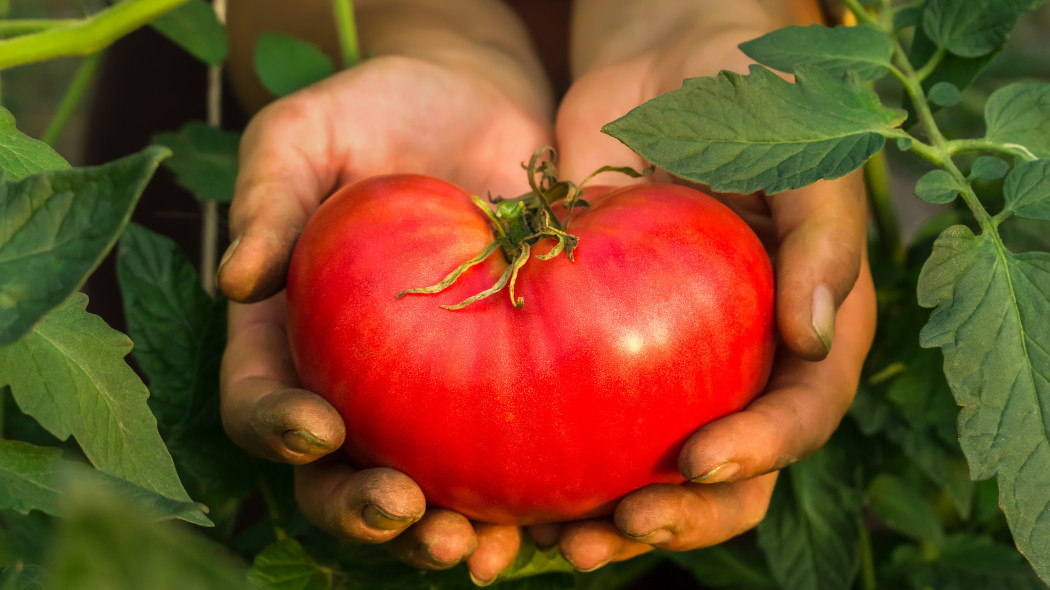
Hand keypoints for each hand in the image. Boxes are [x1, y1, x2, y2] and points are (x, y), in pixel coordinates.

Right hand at [218, 53, 551, 582]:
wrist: (479, 108)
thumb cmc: (376, 112)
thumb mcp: (305, 133)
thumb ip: (267, 197)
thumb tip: (236, 280)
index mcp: (288, 331)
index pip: (260, 399)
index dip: (279, 427)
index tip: (322, 429)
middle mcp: (353, 378)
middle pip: (336, 473)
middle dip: (362, 506)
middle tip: (404, 511)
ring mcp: (428, 389)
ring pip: (422, 487)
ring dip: (443, 530)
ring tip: (478, 547)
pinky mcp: (501, 380)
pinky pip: (504, 455)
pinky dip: (520, 498)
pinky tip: (547, 520)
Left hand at [544, 1, 877, 569]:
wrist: (667, 65)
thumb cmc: (751, 96)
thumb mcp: (799, 147)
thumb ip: (822, 235)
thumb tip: (816, 337)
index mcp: (811, 330)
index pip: (802, 412)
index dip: (760, 450)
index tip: (695, 461)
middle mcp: (748, 363)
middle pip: (735, 472)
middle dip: (684, 514)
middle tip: (620, 525)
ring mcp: (680, 365)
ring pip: (658, 468)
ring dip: (616, 518)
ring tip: (562, 543)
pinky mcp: (611, 350)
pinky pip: (591, 422)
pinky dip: (560, 465)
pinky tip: (514, 492)